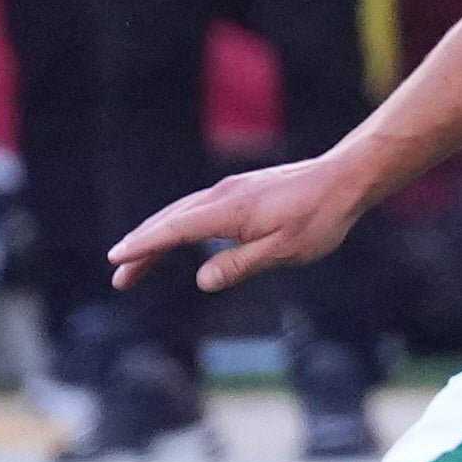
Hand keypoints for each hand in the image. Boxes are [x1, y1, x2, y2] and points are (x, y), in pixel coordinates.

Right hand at [108, 153, 371, 294]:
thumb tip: (203, 281)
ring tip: (137, 260)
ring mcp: (231, 190)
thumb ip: (241, 265)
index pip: (175, 230)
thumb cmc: (319, 218)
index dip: (144, 246)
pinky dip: (178, 225)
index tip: (117, 259)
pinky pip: (199, 209)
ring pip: (182, 213)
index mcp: (228, 211)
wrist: (344, 180)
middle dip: (141, 246)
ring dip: (157, 235)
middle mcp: (222, 195)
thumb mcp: (284, 250)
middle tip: (118, 274)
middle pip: (170, 221)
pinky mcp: (242, 191)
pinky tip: (176, 237)